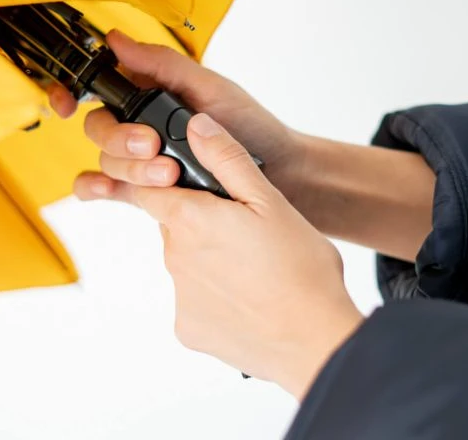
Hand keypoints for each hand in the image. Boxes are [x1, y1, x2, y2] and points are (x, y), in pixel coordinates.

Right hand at [48, 29, 298, 201]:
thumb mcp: (210, 87)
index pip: (99, 88)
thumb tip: (117, 39)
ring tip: (169, 174)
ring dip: (129, 167)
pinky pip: (110, 189)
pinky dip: (98, 189)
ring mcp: (142, 158)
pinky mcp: (148, 191)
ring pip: (106, 160)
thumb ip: (162, 65)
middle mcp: (140, 123)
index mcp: (150, 91)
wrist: (280, 174)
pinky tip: (107, 190)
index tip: (68, 104)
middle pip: (98, 128)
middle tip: (153, 146)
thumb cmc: (250, 125)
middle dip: (120, 139)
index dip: (72, 92)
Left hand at [109, 112, 363, 398]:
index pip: (149, 188)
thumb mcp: (268, 200)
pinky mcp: (188, 329)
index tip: (190, 183)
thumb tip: (196, 126)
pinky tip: (247, 294)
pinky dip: (213, 294)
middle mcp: (174, 258)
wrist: (318, 343)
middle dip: (198, 220)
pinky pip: (193, 300)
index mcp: (188, 220)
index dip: (166, 180)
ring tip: (252, 264)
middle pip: (172, 224)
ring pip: (185, 262)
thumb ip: (226, 158)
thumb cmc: (301, 270)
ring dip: (208, 257)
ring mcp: (180, 297)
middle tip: (242, 227)